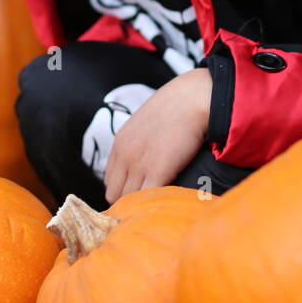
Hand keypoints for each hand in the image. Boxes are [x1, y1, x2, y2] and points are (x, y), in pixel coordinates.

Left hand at [103, 68, 211, 203]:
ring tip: (157, 204)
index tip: (136, 192)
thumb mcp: (145, 123)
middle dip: (128, 201)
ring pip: (130, 200)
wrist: (192, 99)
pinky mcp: (158, 172)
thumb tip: (145, 156)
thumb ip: (138, 142)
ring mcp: (139, 165)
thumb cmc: (176, 107)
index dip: (122, 190)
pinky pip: (148, 198)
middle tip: (147, 202)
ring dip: (142, 204)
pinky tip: (166, 200)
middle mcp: (125, 156)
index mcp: (119, 144)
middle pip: (114, 194)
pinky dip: (155, 203)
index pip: (109, 181)